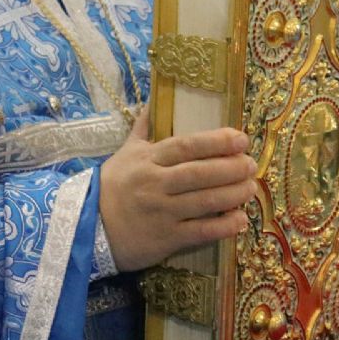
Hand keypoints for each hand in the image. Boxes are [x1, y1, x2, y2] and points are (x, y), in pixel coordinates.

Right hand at [99, 111, 257, 272]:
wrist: (86, 227)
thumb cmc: (111, 187)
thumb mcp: (124, 153)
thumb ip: (143, 128)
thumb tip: (154, 100)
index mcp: (148, 160)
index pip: (186, 146)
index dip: (215, 141)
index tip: (241, 139)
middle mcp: (155, 184)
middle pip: (200, 173)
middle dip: (231, 168)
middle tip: (252, 164)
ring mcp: (161, 212)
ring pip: (203, 201)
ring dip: (232, 194)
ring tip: (251, 188)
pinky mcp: (165, 239)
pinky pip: (199, 231)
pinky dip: (222, 226)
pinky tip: (240, 220)